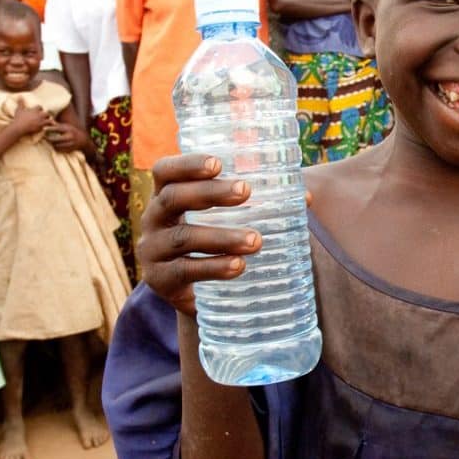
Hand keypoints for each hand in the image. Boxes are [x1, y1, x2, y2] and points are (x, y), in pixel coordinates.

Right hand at [10, 102, 51, 136]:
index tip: (39, 110)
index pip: (40, 107)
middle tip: (44, 117)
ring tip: (48, 123)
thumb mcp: (19, 109)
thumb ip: (20, 103)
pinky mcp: (41, 128)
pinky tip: (46, 128)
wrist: (19, 127)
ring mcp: (41, 122)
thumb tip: (19, 96)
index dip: (39, 108)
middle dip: (46, 115)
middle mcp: (39, 115)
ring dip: (49, 121)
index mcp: (35, 110)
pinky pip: (47, 127)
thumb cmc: (19, 118)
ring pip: (49, 120)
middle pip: (46, 113)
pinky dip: (47, 127)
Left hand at [44, 121, 89, 152]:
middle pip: (55, 139)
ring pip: (56, 145)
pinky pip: (59, 150)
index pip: (57, 129)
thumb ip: (58, 125)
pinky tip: (55, 145)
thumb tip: (48, 121)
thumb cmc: (72, 131)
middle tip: (44, 137)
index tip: (43, 128)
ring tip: (49, 141)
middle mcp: (69, 136)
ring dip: (52, 144)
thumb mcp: (67, 126)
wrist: (83, 140)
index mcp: (68, 129)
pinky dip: (56, 148)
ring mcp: (69, 144)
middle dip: (48, 138)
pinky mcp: (69, 149)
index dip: (49, 129)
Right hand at [138, 154, 259, 315]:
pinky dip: (214, 267)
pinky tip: (239, 265)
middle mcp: (153, 220)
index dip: (187, 164)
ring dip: (221, 236)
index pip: (165, 171)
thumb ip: (257, 204)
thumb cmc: (215, 244)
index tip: (218, 163)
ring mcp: (153, 251)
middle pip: (173, 198)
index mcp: (166, 196)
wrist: (199, 296)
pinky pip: (185, 271)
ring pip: (184, 238)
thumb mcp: (226, 219)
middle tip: (246, 191)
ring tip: (255, 240)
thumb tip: (305, 197)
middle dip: (210, 193)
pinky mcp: (160, 281)